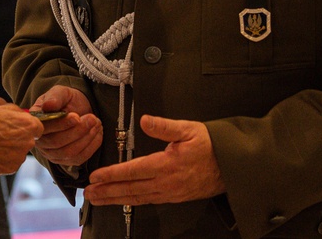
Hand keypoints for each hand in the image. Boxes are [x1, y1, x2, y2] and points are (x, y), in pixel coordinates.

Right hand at [0, 103, 42, 174]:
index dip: (27, 127)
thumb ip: (17, 112)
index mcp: (29, 126)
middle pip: (28, 141)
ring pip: (18, 153)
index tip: (18, 127)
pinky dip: (2, 160)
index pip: (38, 128)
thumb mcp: (1, 106)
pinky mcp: (10, 169)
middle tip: (2, 135)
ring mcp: (19, 157)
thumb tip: (22, 115)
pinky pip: (9, 163)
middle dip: (18, 139)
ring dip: (10, 150)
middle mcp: (28, 143)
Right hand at [29, 86, 101, 167]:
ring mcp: (51, 153)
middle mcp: (40, 141)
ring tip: (96, 123)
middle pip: (56, 143)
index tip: (76, 116)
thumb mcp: (61, 92)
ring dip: (86, 138)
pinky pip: (78, 159)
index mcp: (35, 123)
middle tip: (92, 118)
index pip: (44, 129)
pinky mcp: (65, 160)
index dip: (60, 125)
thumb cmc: (66, 100)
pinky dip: (91, 146)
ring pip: (68, 153)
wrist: (77, 108)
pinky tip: (98, 133)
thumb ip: (55, 97)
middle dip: (77, 131)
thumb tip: (48, 105)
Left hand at [83, 115, 224, 205]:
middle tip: (89, 193)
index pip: (133, 171)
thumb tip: (145, 120)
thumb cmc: (211, 145)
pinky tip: (122, 200)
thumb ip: (165, 126)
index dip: (112, 174)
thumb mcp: (189, 129)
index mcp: (168, 165)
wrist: (232, 165)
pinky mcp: (174, 197)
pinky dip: (132, 202)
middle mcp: (167, 183)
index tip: (96, 176)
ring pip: (137, 198)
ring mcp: (170, 192)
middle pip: (131, 189)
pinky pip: (148, 201)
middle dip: (107, 192)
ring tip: (99, 199)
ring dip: (116, 199)